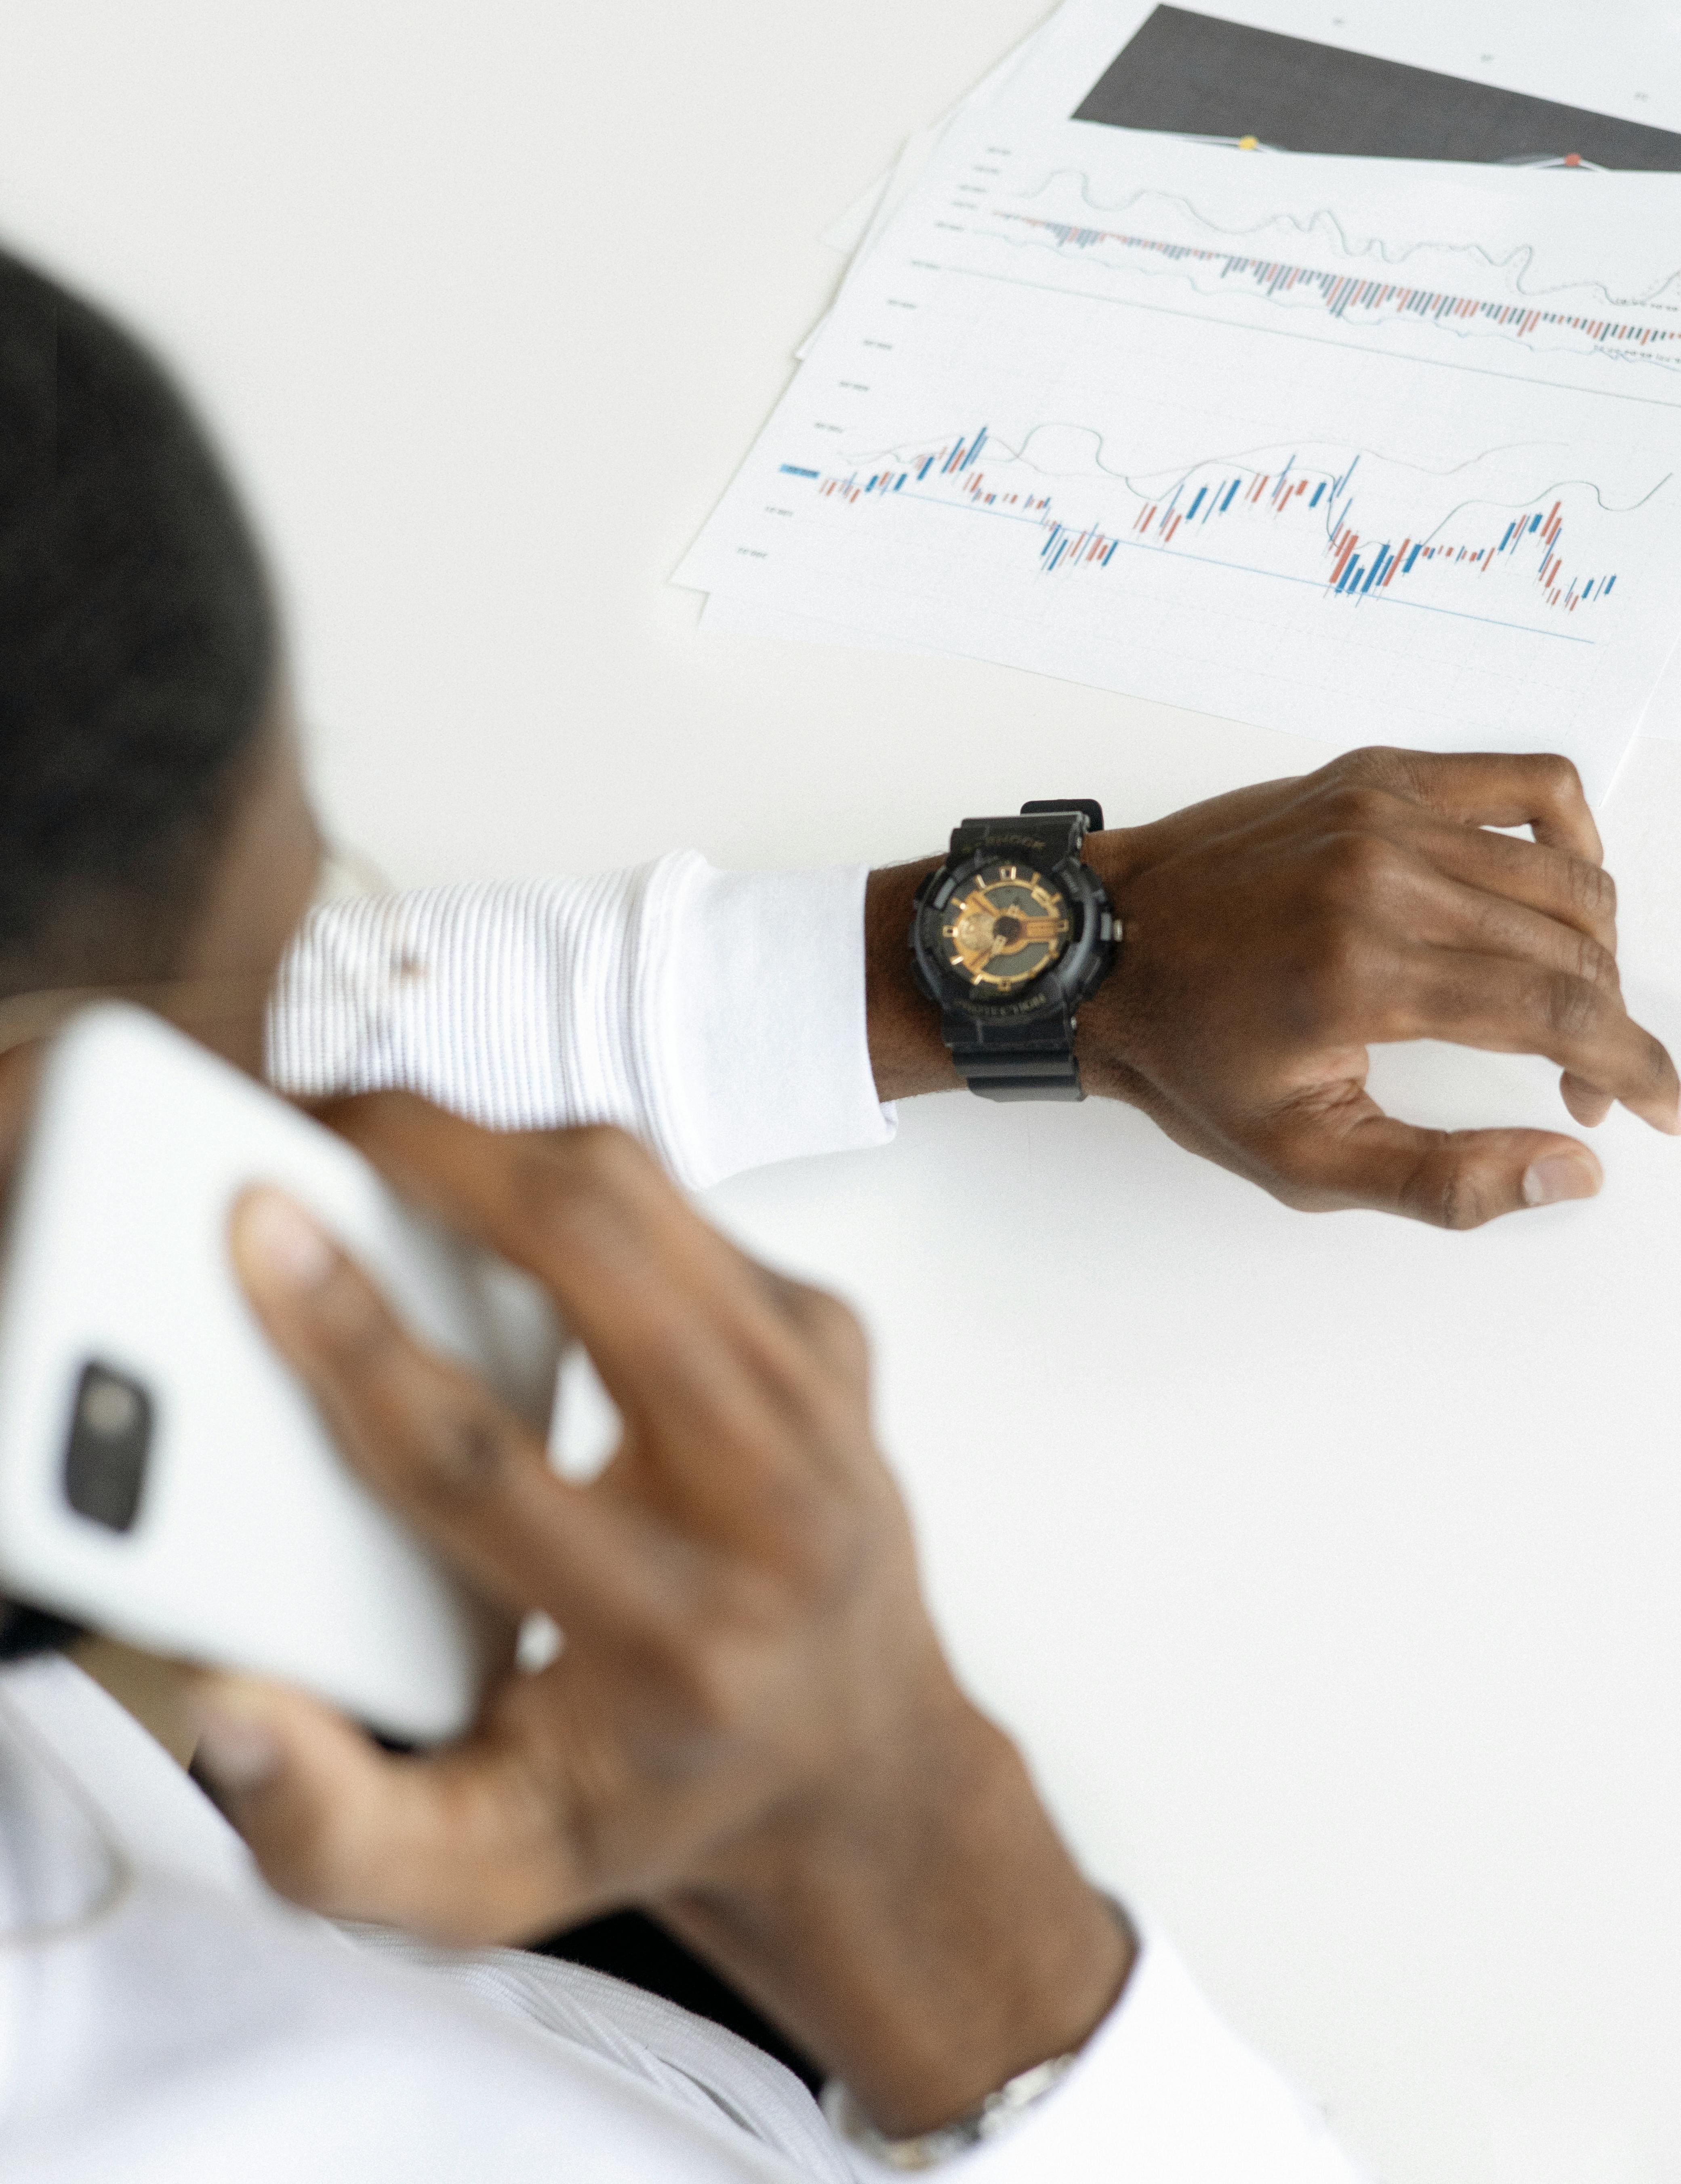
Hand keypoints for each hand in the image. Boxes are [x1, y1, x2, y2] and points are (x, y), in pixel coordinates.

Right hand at [199, 1098, 1129, 2135]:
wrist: (860, 1770)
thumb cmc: (660, 1800)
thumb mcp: (485, 1874)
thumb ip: (335, 1826)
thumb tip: (230, 1701)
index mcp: (674, 1643)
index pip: (482, 1462)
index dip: (351, 1340)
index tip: (262, 1233)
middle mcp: (771, 1504)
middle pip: (596, 1258)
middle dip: (439, 1159)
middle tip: (319, 1127)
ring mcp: (820, 1397)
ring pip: (646, 1195)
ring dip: (502, 1147)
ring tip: (393, 1151)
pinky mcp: (832, 1335)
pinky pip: (684, 1211)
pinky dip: (578, 1186)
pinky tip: (508, 1220)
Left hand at [866, 749, 1678, 1228]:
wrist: (1095, 955)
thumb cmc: (1186, 1056)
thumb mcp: (1301, 1159)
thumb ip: (1444, 1181)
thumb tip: (1574, 1171)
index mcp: (1366, 972)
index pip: (1561, 1013)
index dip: (1638, 1065)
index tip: (1666, 1108)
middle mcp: (1384, 875)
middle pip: (1572, 945)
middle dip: (1609, 1026)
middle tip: (1587, 1084)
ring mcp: (1381, 811)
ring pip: (1563, 872)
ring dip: (1594, 949)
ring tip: (1566, 1011)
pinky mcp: (1373, 775)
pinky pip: (1521, 782)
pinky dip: (1568, 838)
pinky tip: (1559, 895)